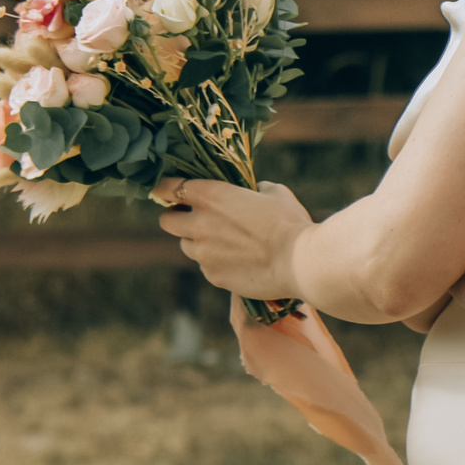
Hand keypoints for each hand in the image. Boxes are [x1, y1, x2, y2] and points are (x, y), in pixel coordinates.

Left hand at [156, 177, 313, 301]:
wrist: (299, 262)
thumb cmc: (289, 222)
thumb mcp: (274, 193)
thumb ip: (254, 189)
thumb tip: (252, 191)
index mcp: (211, 196)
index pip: (168, 188)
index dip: (165, 188)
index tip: (169, 190)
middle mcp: (199, 224)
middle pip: (166, 221)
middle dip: (176, 218)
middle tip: (194, 217)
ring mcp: (203, 253)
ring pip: (186, 246)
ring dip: (197, 241)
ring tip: (223, 241)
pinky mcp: (212, 276)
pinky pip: (205, 266)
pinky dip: (215, 262)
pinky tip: (238, 260)